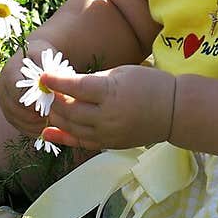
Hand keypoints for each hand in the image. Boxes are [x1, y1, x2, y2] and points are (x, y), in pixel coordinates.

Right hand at [0, 39, 58, 136]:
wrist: (34, 59)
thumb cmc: (43, 56)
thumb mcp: (46, 56)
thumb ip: (48, 71)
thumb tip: (53, 89)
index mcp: (9, 73)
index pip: (18, 92)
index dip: (35, 100)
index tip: (53, 100)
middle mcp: (2, 90)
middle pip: (18, 110)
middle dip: (39, 114)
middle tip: (59, 115)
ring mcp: (5, 105)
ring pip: (21, 122)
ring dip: (39, 124)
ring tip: (58, 120)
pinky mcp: (11, 116)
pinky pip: (23, 128)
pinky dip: (37, 130)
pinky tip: (52, 126)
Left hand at [40, 64, 175, 153]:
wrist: (174, 111)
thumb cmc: (149, 84)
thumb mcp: (121, 72)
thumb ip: (94, 80)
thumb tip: (68, 83)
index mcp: (111, 93)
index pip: (76, 87)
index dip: (56, 82)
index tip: (43, 77)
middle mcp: (107, 116)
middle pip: (70, 110)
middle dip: (55, 100)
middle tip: (50, 90)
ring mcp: (108, 133)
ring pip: (72, 127)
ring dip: (57, 116)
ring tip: (52, 106)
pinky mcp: (109, 144)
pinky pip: (81, 143)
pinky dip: (62, 138)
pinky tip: (47, 132)